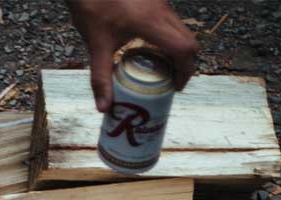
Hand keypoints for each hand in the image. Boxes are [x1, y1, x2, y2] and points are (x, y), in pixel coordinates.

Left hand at [66, 0, 199, 111]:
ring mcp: (159, 2)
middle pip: (188, 40)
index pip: (184, 49)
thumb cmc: (92, 5)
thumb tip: (104, 108)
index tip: (175, 87)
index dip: (185, 71)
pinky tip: (147, 49)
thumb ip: (101, 78)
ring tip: (158, 69)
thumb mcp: (96, 45)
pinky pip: (169, 21)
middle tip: (169, 82)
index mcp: (151, 22)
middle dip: (183, 64)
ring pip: (180, 29)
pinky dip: (167, 39)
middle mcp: (162, 10)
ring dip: (175, 51)